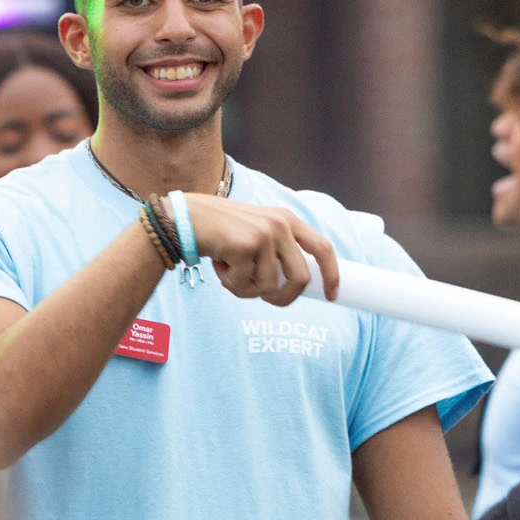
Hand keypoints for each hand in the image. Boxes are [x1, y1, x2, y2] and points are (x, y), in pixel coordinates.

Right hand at [180, 195, 339, 305]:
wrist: (187, 219)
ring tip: (231, 273)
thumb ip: (278, 251)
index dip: (332, 274)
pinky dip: (230, 284)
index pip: (323, 247)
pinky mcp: (245, 246)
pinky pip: (245, 285)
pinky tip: (219, 265)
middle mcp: (280, 224)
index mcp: (287, 219)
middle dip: (285, 298)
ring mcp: (264, 234)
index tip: (332, 295)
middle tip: (268, 300)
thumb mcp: (258, 233)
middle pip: (300, 278)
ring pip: (269, 286)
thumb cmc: (222, 233)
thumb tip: (298, 285)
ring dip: (247, 289)